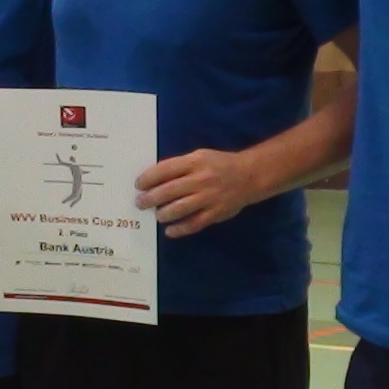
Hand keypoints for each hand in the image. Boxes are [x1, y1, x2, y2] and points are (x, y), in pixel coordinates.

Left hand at [138, 147, 264, 236]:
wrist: (250, 175)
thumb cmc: (220, 164)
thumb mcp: (200, 156)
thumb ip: (180, 166)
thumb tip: (155, 179)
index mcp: (195, 162)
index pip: (165, 170)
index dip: (148, 178)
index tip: (138, 185)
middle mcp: (200, 179)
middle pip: (168, 191)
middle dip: (150, 198)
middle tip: (140, 203)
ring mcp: (208, 198)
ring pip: (179, 209)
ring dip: (163, 214)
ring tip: (157, 215)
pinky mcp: (215, 213)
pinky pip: (194, 224)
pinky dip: (180, 229)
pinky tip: (170, 231)